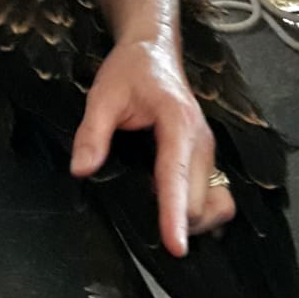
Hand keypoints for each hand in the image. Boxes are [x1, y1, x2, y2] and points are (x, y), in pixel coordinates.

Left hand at [69, 38, 234, 255]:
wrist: (154, 50)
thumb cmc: (130, 70)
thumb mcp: (102, 95)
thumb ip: (92, 133)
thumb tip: (82, 171)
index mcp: (177, 123)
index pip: (177, 177)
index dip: (175, 215)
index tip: (175, 248)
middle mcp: (202, 141)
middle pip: (199, 203)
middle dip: (177, 222)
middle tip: (142, 224)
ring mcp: (209, 151)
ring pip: (214, 205)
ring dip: (192, 220)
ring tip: (158, 219)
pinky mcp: (208, 158)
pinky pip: (216, 197)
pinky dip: (200, 211)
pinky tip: (171, 208)